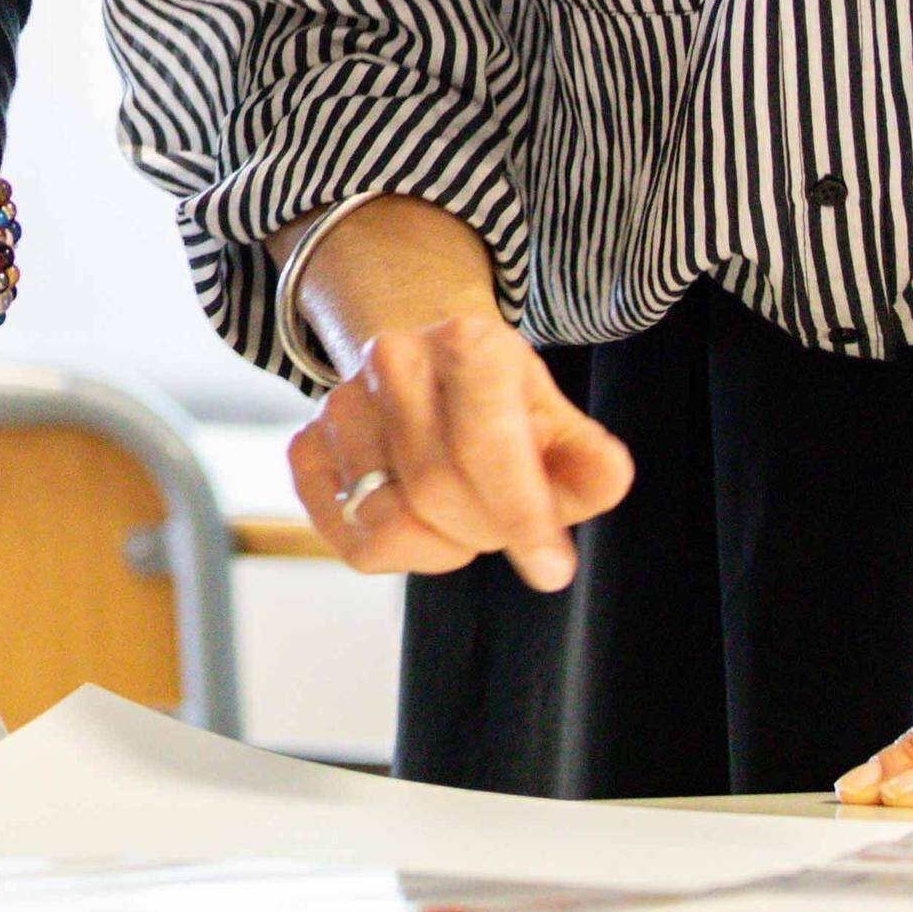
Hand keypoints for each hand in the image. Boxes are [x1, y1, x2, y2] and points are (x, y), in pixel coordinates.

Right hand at [284, 308, 633, 590]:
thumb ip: (588, 461)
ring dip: (440, 544)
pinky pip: (349, 539)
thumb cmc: (500, 406)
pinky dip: (397, 552)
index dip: (522, 514)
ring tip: (460, 511)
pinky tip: (418, 517)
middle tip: (507, 524)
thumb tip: (608, 475)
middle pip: (439, 491)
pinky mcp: (304, 446)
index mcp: (467, 343)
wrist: (427, 368)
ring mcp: (339, 403)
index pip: (488, 443)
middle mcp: (391, 359)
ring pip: (388, 521)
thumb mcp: (556, 423)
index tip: (552, 568)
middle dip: (485, 530)